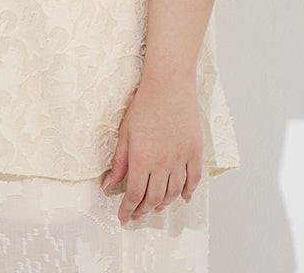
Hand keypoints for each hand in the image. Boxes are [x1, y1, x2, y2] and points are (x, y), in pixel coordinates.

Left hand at [102, 73, 202, 224]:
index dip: (128, 210)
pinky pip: (193, 179)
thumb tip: (109, 184)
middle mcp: (162, 163)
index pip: (134, 194)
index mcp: (141, 158)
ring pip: (173, 193)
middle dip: (143, 210)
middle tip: (136, 213)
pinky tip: (182, 197)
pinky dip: (188, 192)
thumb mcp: (125, 132)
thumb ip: (119, 161)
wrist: (169, 86)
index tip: (123, 217)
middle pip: (153, 198)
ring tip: (155, 207)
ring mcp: (181, 158)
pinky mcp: (195, 152)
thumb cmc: (144, 105)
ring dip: (163, 204)